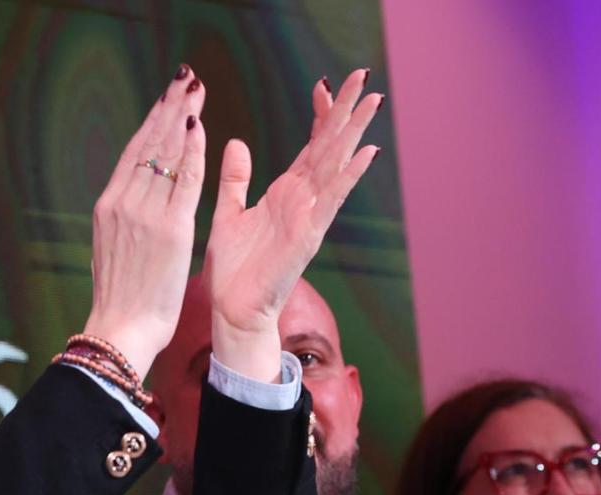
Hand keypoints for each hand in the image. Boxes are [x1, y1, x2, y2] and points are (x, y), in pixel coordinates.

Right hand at [80, 66, 209, 379]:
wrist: (121, 329)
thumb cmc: (121, 298)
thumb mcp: (114, 249)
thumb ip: (126, 219)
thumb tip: (135, 200)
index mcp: (109, 206)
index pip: (133, 153)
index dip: (151, 123)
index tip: (166, 100)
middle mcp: (123, 203)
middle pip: (149, 144)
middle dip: (169, 108)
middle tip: (185, 78)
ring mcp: (145, 214)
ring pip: (166, 155)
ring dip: (182, 118)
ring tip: (194, 91)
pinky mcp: (170, 229)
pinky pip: (185, 181)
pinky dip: (192, 152)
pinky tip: (199, 128)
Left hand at [203, 71, 382, 380]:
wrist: (233, 311)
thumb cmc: (233, 270)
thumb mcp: (227, 213)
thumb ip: (235, 180)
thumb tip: (237, 142)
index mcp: (285, 194)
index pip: (310, 146)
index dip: (320, 115)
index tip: (325, 84)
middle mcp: (302, 201)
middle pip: (330, 147)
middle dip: (346, 111)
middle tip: (364, 75)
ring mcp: (309, 217)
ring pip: (336, 166)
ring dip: (354, 133)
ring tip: (373, 102)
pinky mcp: (308, 236)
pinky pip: (331, 201)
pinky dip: (348, 176)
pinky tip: (366, 153)